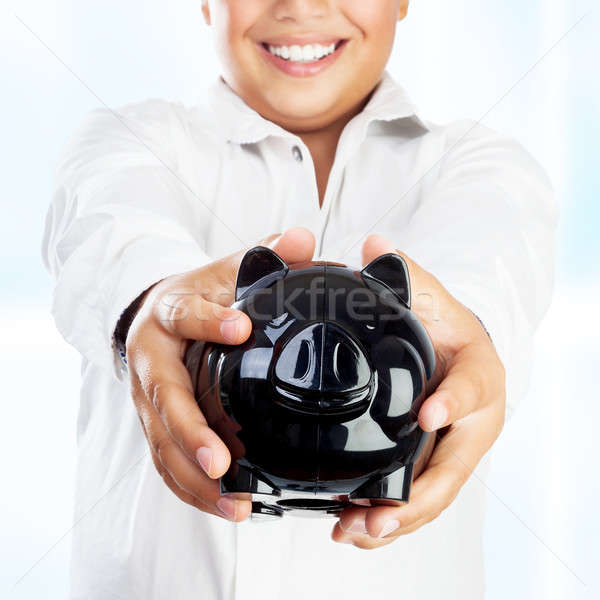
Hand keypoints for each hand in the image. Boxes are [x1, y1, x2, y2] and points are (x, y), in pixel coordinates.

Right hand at [126, 227, 315, 521]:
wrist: (154, 318)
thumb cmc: (195, 296)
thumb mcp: (222, 270)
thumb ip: (261, 257)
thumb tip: (302, 238)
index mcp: (168, 314)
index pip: (184, 314)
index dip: (208, 321)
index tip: (240, 328)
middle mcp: (150, 362)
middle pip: (164, 400)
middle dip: (192, 433)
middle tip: (224, 462)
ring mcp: (147, 400)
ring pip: (162, 444)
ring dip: (194, 478)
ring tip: (234, 504)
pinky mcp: (153, 426)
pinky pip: (165, 464)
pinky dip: (191, 490)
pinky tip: (225, 507)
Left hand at [332, 234, 505, 547]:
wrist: (459, 353)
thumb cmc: (448, 327)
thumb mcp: (432, 297)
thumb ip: (406, 275)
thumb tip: (373, 244)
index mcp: (479, 373)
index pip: (474, 388)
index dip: (454, 403)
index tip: (427, 413)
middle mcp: (472, 421)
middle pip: (453, 466)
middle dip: (418, 494)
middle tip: (379, 513)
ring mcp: (454, 448)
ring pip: (433, 493)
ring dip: (396, 519)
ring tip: (355, 533)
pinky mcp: (433, 463)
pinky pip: (417, 496)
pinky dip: (389, 517)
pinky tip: (354, 529)